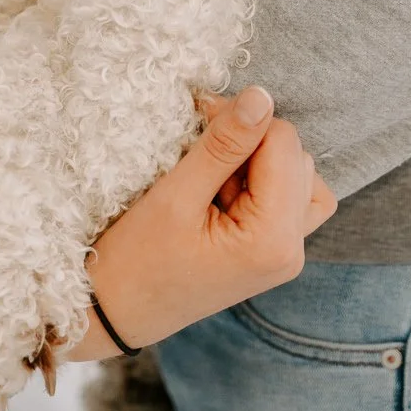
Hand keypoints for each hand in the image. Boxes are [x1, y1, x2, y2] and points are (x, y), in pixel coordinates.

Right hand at [69, 86, 335, 360]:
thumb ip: (224, 145)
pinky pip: (287, 199)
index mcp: (274, 240)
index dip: (241, 121)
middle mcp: (292, 250)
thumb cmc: (136, 261)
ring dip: (257, 161)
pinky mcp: (272, 253)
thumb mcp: (176, 195)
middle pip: (295, 157)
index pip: (283, 142)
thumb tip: (262, 96)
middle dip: (250, 141)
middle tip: (199, 151)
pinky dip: (261, 181)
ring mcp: (285, 255)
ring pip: (297, 174)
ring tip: (212, 178)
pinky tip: (224, 190)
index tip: (199, 121)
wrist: (113, 315)